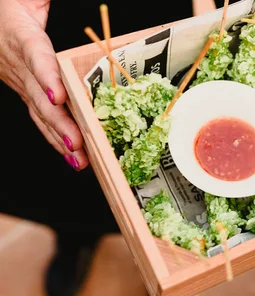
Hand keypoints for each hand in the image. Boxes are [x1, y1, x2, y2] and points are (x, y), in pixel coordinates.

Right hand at [0, 0, 87, 169]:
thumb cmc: (12, 3)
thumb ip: (40, 1)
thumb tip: (49, 1)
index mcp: (20, 34)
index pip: (34, 55)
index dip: (46, 77)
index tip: (59, 96)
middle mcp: (17, 62)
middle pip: (39, 95)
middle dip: (59, 123)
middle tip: (78, 143)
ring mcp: (19, 79)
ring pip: (39, 112)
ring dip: (59, 137)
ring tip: (79, 158)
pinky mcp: (24, 89)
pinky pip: (40, 116)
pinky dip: (55, 137)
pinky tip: (73, 156)